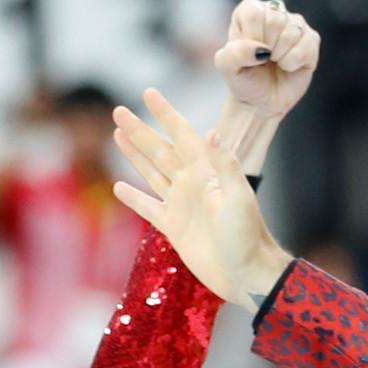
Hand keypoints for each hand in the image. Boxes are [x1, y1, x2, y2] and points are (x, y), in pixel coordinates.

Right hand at [114, 88, 291, 303]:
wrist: (248, 275)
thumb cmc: (249, 237)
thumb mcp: (238, 198)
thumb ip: (224, 165)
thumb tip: (210, 131)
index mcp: (207, 173)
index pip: (182, 135)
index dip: (165, 114)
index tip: (149, 92)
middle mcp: (193, 184)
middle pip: (160, 150)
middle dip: (140, 130)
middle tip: (118, 110)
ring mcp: (182, 205)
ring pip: (152, 172)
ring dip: (135, 154)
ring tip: (117, 134)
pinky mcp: (175, 228)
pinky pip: (148, 208)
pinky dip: (134, 197)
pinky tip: (118, 187)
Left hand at [216, 0, 320, 119]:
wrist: (262, 100)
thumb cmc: (243, 78)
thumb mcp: (227, 67)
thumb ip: (234, 53)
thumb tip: (261, 49)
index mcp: (250, 10)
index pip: (254, 13)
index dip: (252, 37)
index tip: (249, 52)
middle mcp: (274, 11)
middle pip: (275, 20)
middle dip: (267, 47)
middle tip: (263, 58)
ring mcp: (295, 24)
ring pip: (292, 33)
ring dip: (280, 56)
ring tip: (274, 62)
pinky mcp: (311, 39)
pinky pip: (307, 47)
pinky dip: (294, 63)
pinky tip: (288, 66)